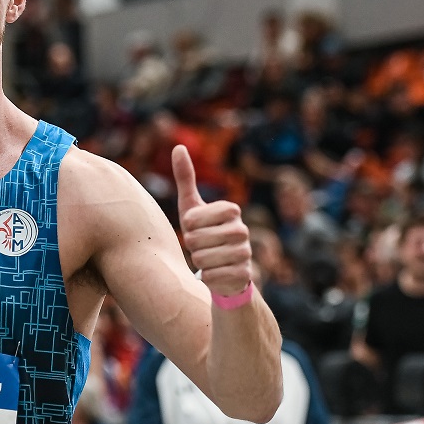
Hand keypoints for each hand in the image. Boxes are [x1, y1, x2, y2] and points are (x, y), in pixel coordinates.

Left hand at [172, 144, 250, 297]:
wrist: (223, 267)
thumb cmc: (203, 233)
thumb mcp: (191, 207)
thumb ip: (186, 177)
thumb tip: (178, 146)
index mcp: (231, 209)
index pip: (191, 220)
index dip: (187, 227)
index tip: (196, 227)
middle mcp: (242, 229)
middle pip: (194, 240)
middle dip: (192, 246)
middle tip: (201, 246)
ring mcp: (246, 252)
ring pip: (201, 260)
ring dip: (199, 262)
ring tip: (208, 258)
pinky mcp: (244, 275)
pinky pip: (211, 276)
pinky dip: (207, 277)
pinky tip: (216, 273)